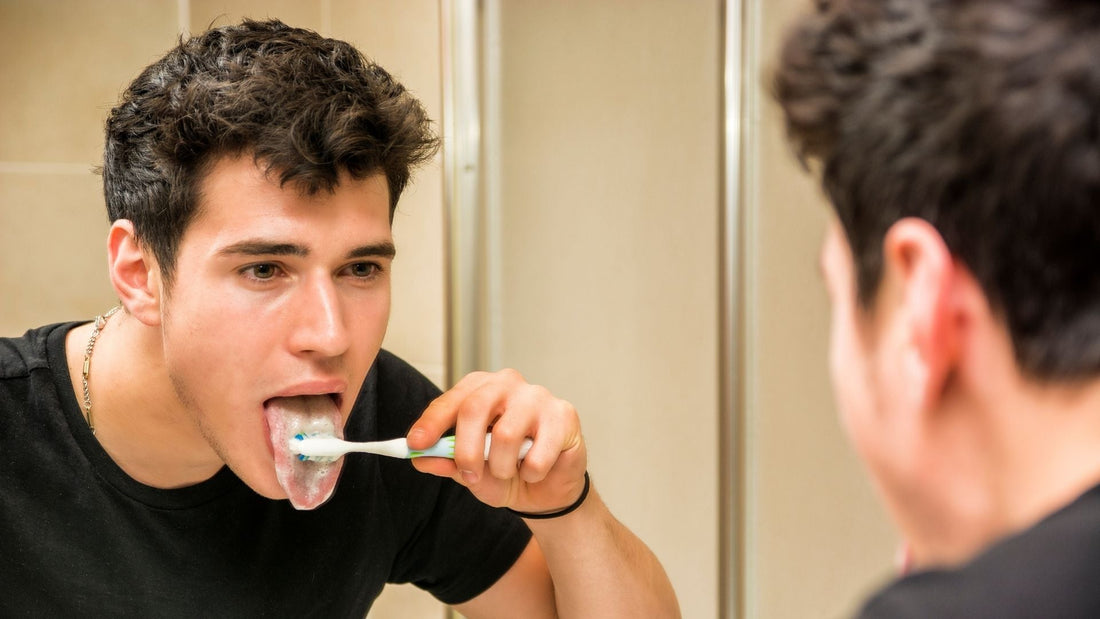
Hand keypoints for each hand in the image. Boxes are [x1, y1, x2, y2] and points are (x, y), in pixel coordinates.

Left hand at [407, 369, 587, 513]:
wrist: (547, 491)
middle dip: (466, 451)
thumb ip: (446, 461)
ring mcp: (538, 396)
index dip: (431, 422)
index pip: (452, 400)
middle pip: (475, 408)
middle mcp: (508, 384)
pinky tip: (536, 470)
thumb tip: (419, 457)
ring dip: (502, 467)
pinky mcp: (564, 414)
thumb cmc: (507, 471)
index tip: (415, 444)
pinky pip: (538, 453)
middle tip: (468, 476)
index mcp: (480, 389)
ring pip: (505, 434)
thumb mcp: (469, 472)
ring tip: (510, 472)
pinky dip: (531, 473)